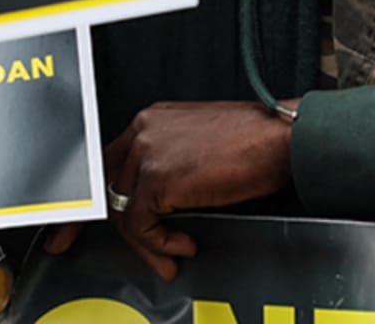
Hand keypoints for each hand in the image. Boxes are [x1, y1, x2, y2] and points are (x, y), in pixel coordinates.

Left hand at [99, 99, 296, 279]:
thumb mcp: (200, 143)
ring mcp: (148, 153)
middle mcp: (144, 130)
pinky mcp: (157, 179)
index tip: (95, 220)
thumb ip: (171, 162)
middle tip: (94, 243)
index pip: (110, 161)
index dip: (101, 195)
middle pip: (107, 186)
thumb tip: (158, 202)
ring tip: (169, 254)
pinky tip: (182, 244)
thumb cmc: (256, 140)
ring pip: (122, 211)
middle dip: (96, 222)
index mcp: (153, 119)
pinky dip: (158, 244)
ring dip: (145, 242)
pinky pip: (140, 226)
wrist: (280, 139)